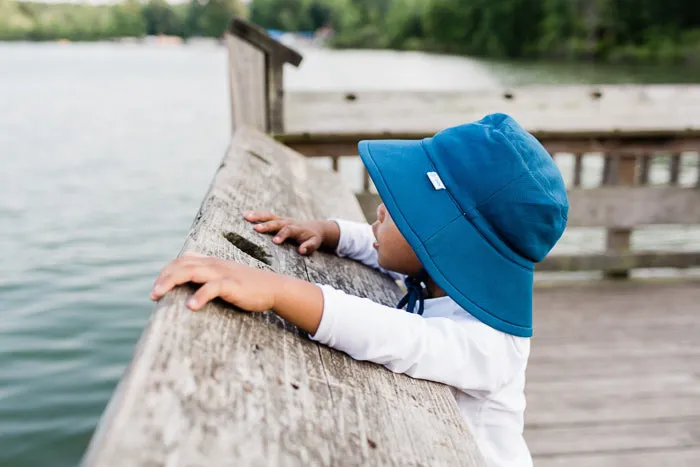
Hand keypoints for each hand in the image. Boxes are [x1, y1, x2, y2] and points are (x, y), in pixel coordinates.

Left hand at [150, 252, 280, 311]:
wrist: (274, 287)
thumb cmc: (248, 285)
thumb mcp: (225, 276)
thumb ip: (208, 273)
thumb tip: (189, 273)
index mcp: (211, 263)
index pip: (182, 261)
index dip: (166, 272)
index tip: (157, 288)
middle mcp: (214, 265)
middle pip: (181, 265)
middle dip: (163, 278)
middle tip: (152, 295)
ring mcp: (223, 273)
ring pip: (191, 272)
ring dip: (171, 282)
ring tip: (158, 296)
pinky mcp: (232, 285)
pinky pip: (212, 288)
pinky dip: (199, 296)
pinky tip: (191, 306)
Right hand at [244, 211, 339, 254]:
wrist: (315, 227)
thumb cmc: (313, 238)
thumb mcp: (315, 243)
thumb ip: (309, 246)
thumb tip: (301, 250)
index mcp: (297, 229)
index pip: (289, 230)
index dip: (282, 235)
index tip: (275, 242)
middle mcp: (288, 222)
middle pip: (276, 222)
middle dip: (266, 225)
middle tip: (256, 229)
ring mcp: (282, 219)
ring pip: (269, 216)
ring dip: (258, 216)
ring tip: (246, 216)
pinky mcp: (278, 219)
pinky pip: (267, 216)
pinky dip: (257, 215)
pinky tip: (246, 215)